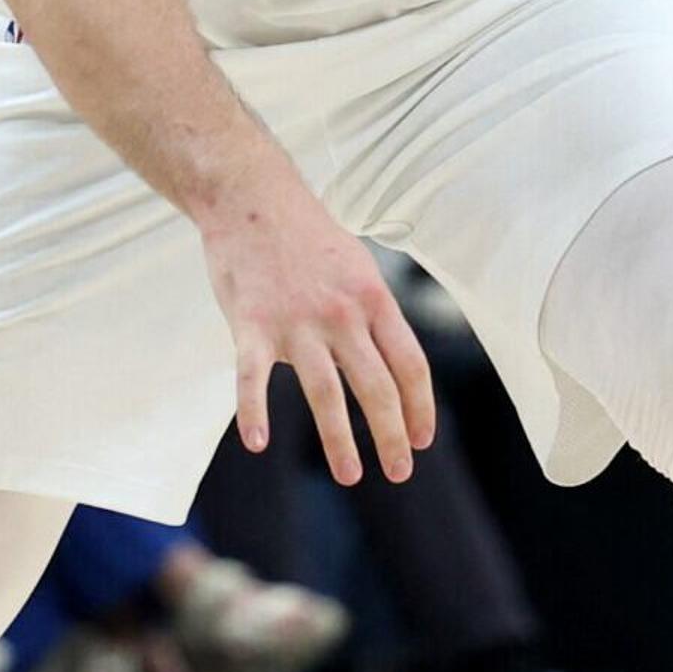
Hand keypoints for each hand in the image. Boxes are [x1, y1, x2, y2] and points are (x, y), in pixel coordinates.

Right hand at [201, 183, 433, 484]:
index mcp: (374, 299)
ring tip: (350, 476)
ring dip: (340, 441)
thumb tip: (382, 365)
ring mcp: (296, 320)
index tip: (422, 440)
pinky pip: (253, 377)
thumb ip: (370, 316)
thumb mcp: (357, 266)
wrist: (250, 196)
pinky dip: (253, 411)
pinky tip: (257, 443)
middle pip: (377, 387)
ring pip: (326, 393)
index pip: (411, 365)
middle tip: (399, 472)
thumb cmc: (305, 236)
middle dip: (392, 436)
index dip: (421, 408)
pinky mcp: (251, 324)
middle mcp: (342, 314)